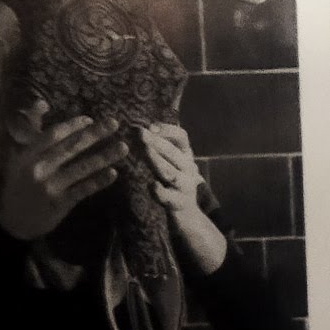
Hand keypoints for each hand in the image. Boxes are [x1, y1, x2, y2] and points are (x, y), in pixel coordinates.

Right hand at [0, 107, 123, 243]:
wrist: (13, 221)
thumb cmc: (19, 184)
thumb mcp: (18, 156)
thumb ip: (31, 130)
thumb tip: (43, 103)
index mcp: (27, 155)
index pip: (53, 135)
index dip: (73, 125)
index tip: (90, 119)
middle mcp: (38, 169)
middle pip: (71, 148)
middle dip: (94, 134)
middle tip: (114, 124)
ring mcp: (50, 187)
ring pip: (81, 168)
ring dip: (104, 157)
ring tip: (123, 147)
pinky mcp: (60, 204)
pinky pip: (83, 190)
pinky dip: (98, 181)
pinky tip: (113, 173)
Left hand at [141, 119, 225, 274]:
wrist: (188, 216)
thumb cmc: (175, 183)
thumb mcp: (173, 161)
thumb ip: (165, 141)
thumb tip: (159, 113)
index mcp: (186, 156)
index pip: (181, 137)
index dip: (168, 130)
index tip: (151, 126)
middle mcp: (188, 169)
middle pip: (174, 153)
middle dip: (157, 142)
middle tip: (140, 133)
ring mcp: (184, 187)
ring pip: (170, 173)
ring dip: (157, 161)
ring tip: (145, 151)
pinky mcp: (178, 204)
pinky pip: (168, 198)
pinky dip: (160, 192)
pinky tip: (152, 186)